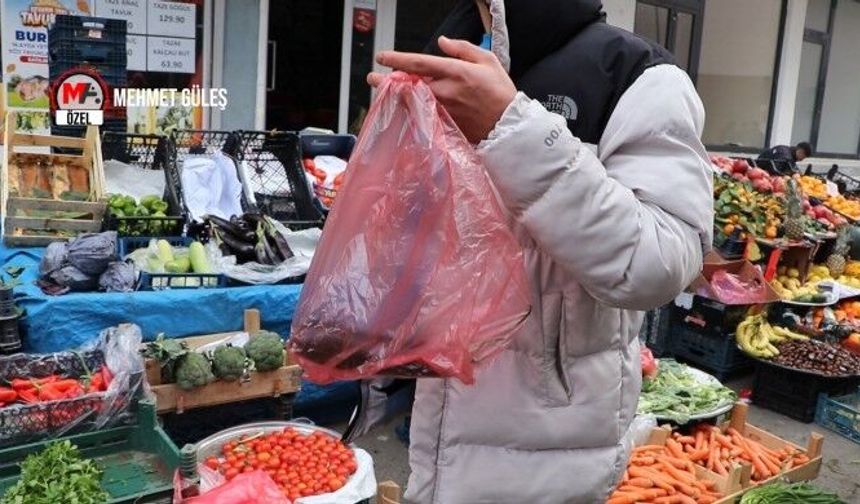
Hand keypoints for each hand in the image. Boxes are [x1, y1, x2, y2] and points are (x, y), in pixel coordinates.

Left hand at [368, 36, 516, 142]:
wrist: (508, 125)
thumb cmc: (500, 93)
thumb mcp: (487, 60)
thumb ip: (462, 48)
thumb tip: (442, 42)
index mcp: (456, 72)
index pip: (420, 63)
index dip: (398, 60)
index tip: (382, 57)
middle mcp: (446, 92)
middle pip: (409, 85)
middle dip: (388, 81)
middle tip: (373, 77)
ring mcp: (443, 110)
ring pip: (412, 101)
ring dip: (395, 96)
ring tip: (383, 91)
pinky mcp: (444, 125)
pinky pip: (421, 116)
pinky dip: (409, 110)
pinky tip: (400, 108)